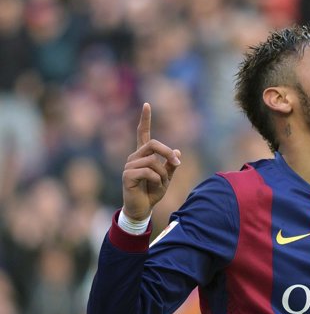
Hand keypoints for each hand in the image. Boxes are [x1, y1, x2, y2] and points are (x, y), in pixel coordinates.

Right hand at [122, 103, 180, 220]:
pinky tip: (153, 186)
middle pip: (153, 143)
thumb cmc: (152, 192)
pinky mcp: (127, 175)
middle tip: (177, 164)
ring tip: (161, 183)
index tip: (146, 104)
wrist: (142, 209)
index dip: (145, 119)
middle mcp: (134, 157)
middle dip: (168, 153)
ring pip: (153, 161)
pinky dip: (157, 180)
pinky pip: (148, 172)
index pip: (142, 133)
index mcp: (143, 155)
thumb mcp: (167, 178)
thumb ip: (171, 165)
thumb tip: (178, 151)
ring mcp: (129, 165)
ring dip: (163, 173)